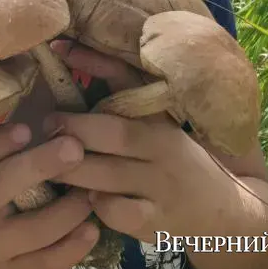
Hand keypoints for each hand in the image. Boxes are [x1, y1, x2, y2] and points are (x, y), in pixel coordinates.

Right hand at [0, 122, 100, 268]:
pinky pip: (45, 264)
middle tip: (75, 147)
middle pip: (0, 188)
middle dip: (40, 166)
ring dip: (69, 208)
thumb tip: (41, 104)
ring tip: (93, 188)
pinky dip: (73, 246)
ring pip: (33, 230)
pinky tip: (94, 228)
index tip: (26, 128)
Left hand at [46, 40, 232, 244]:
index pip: (126, 79)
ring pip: (111, 174)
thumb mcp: (156, 123)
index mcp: (158, 116)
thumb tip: (71, 53)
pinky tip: (86, 200)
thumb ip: (121, 94)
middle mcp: (162, 147)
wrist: (221, 209)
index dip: (92, 62)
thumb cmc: (173, 157)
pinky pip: (121, 213)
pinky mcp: (155, 221)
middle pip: (114, 132)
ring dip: (74, 169)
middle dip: (74, 127)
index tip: (59, 47)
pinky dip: (99, 206)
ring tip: (49, 164)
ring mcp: (160, 185)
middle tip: (46, 124)